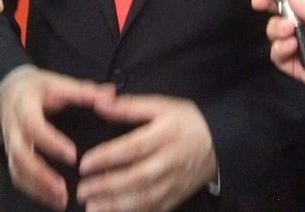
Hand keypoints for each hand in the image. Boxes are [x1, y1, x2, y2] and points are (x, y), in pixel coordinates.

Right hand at [0, 68, 115, 209]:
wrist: (9, 91)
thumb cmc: (38, 89)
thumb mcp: (57, 82)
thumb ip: (82, 91)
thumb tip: (110, 94)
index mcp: (25, 106)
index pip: (34, 126)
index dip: (51, 142)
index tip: (73, 155)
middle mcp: (14, 128)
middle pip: (21, 155)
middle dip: (41, 174)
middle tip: (63, 189)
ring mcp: (10, 145)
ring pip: (18, 170)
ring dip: (38, 188)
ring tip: (61, 201)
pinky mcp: (12, 157)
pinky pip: (18, 177)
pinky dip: (34, 191)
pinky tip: (53, 201)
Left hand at [77, 93, 215, 211]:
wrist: (221, 142)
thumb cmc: (187, 121)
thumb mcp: (162, 105)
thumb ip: (129, 106)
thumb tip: (100, 103)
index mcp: (165, 135)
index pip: (133, 148)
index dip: (107, 157)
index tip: (84, 163)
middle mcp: (169, 162)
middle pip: (137, 178)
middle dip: (107, 186)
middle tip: (82, 190)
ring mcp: (174, 183)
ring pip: (145, 198)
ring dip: (117, 206)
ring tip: (92, 207)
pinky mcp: (177, 197)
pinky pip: (155, 209)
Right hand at [252, 0, 304, 110]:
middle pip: (281, 8)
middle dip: (267, 2)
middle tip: (259, 2)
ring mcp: (303, 44)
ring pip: (276, 30)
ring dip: (276, 27)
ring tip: (288, 31)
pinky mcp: (298, 66)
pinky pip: (279, 55)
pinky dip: (279, 49)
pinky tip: (291, 47)